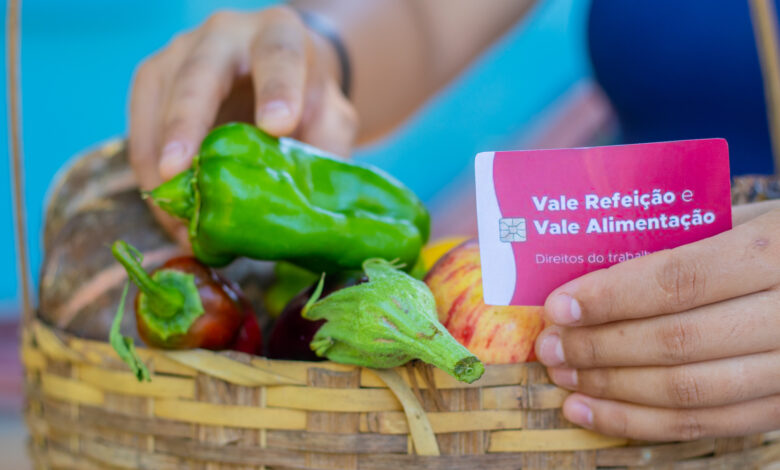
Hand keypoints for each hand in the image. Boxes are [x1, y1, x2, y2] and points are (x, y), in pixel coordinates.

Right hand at [128, 7, 356, 244]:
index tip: (278, 126)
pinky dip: (149, 173)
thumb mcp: (330, 119)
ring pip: (159, 102)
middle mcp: (224, 35)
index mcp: (279, 35)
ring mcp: (180, 54)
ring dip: (160, 163)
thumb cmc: (305, 103)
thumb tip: (306, 203)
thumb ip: (325, 147)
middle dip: (187, 122)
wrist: (276, 81)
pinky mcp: (153, 81)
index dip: (278, 89)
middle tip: (179, 171)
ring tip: (177, 218)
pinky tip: (168, 213)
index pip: (279, 55)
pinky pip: (139, 128)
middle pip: (200, 73)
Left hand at [534, 208, 779, 440]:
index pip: (679, 281)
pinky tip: (590, 412)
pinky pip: (706, 425)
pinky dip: (640, 423)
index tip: (558, 306)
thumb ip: (676, 244)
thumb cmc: (772, 240)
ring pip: (688, 392)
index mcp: (775, 252)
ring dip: (611, 389)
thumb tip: (587, 280)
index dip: (611, 298)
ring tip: (563, 377)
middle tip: (551, 346)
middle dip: (599, 347)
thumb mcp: (738, 220)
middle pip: (676, 342)